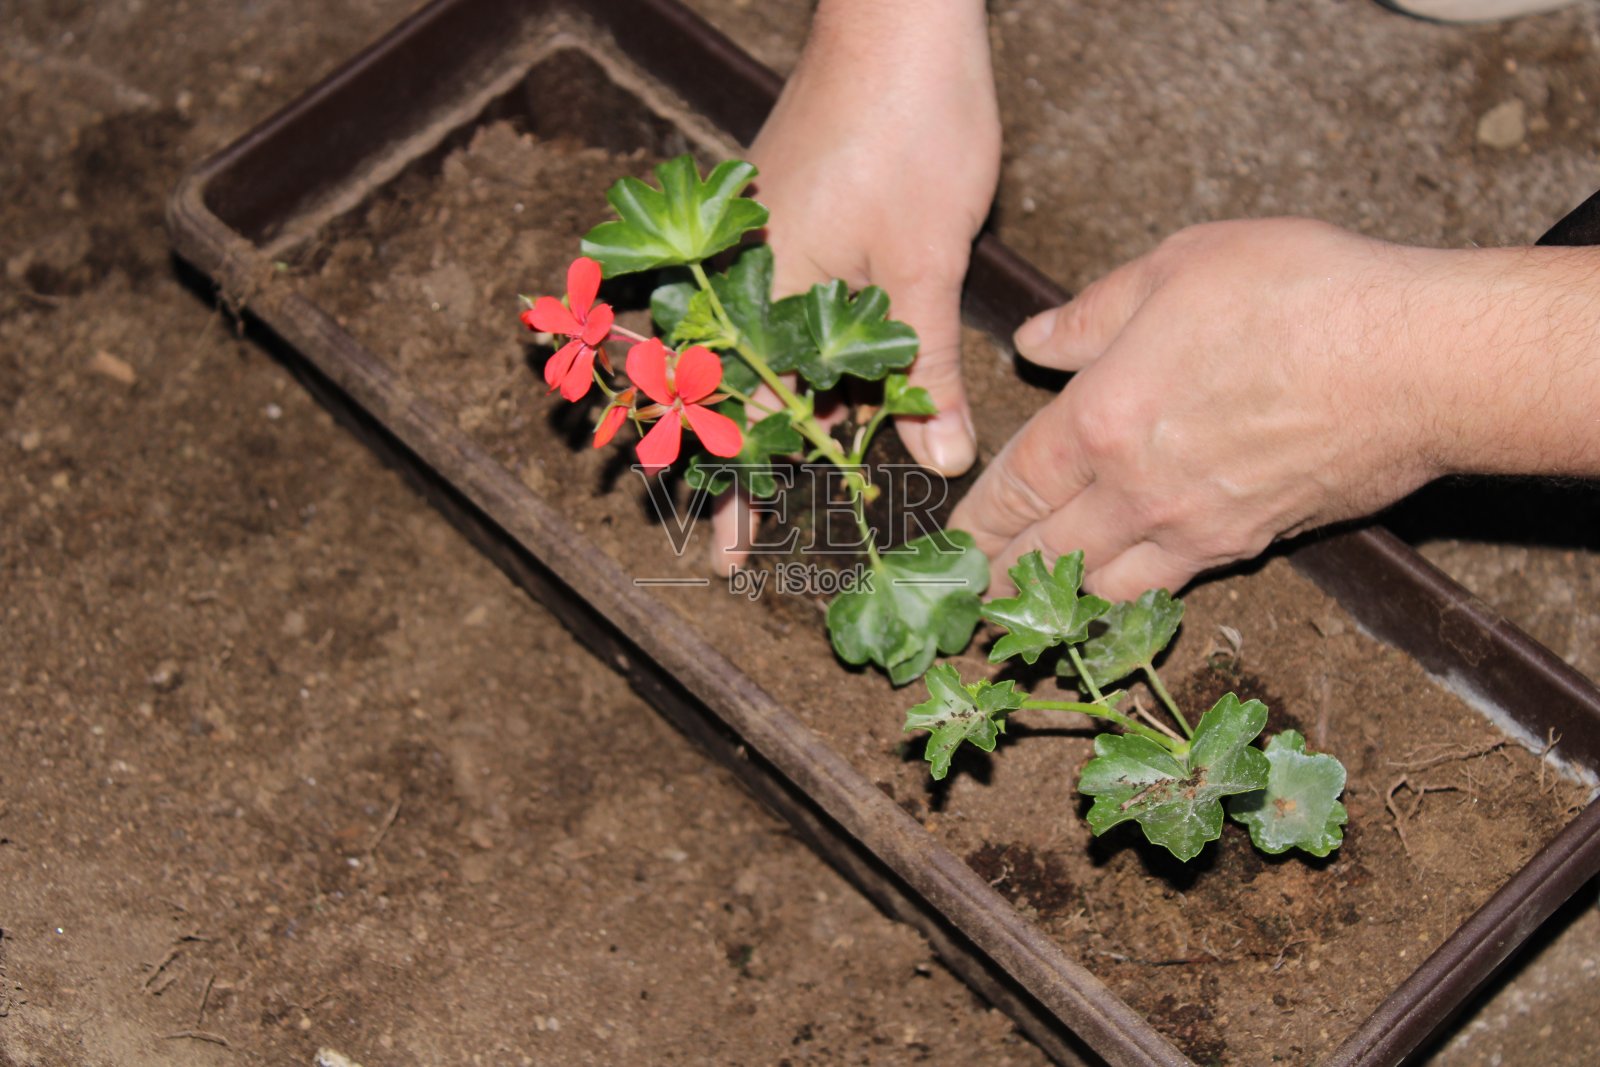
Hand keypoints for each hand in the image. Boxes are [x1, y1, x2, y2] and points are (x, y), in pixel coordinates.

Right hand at [711, 0, 1000, 573]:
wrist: (898, 19)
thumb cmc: (908, 128)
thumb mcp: (926, 265)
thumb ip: (924, 367)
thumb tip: (940, 457)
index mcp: (762, 295)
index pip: (742, 422)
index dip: (741, 496)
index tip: (730, 560)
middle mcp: (745, 277)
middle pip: (736, 397)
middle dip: (745, 472)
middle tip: (746, 543)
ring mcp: (763, 245)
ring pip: (762, 359)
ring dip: (776, 422)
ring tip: (787, 488)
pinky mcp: (790, 221)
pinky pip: (783, 316)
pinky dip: (800, 364)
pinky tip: (827, 396)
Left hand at [952, 219, 1462, 599]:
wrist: (1417, 360)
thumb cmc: (1296, 296)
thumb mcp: (1172, 270)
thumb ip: (1092, 315)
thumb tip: (1032, 340)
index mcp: (1100, 422)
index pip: (1014, 489)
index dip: (976, 524)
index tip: (948, 547)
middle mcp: (1137, 491)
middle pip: (1049, 554)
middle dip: (1001, 581)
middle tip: (967, 604)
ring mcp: (1199, 527)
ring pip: (1108, 586)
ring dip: (1063, 603)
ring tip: (1033, 614)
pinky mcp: (1256, 541)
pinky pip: (1177, 583)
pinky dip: (1137, 596)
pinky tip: (1126, 594)